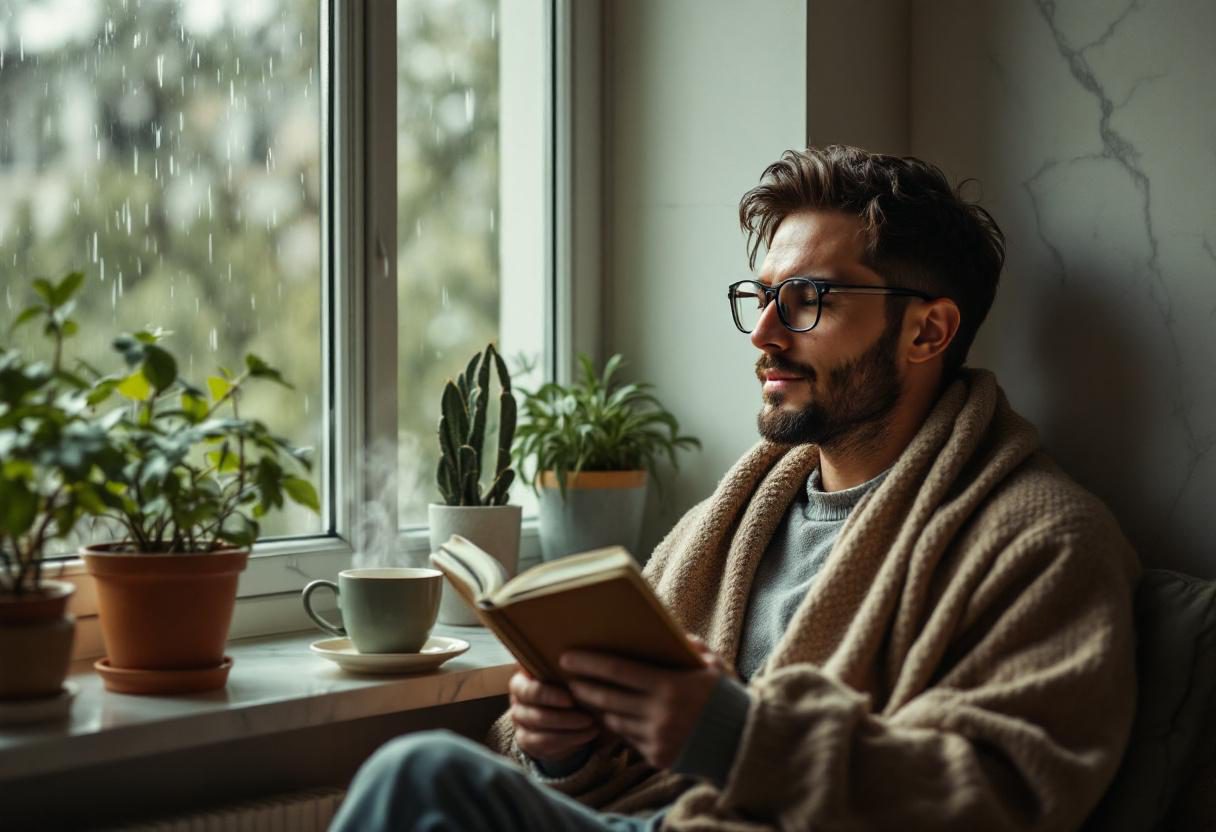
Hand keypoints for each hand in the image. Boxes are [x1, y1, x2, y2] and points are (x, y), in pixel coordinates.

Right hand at [508, 666, 601, 764]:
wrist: (557, 709)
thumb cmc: (563, 684)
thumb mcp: (562, 673)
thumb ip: (564, 667)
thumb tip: (579, 658)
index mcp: (521, 681)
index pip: (530, 691)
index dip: (550, 696)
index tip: (571, 700)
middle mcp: (517, 701)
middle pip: (535, 715)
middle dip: (563, 718)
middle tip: (588, 717)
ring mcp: (520, 723)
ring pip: (541, 732)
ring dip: (569, 730)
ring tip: (592, 725)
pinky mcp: (527, 741)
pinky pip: (546, 744)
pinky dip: (570, 740)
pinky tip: (588, 734)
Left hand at [561, 634, 730, 769]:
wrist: (743, 743)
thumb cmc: (725, 697)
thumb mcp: (712, 666)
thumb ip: (690, 646)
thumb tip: (670, 630)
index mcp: (671, 686)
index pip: (619, 671)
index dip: (590, 663)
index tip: (567, 657)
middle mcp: (660, 714)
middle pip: (607, 698)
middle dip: (584, 686)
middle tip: (568, 677)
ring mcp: (657, 738)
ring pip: (614, 720)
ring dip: (598, 708)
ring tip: (587, 695)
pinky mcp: (657, 757)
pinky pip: (628, 739)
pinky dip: (618, 727)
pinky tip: (610, 716)